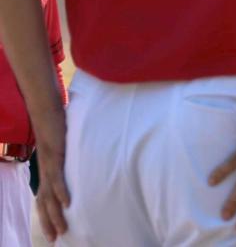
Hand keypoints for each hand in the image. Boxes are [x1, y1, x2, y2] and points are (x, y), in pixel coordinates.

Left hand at [33, 106, 69, 240]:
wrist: (46, 109)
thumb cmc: (56, 123)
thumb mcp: (65, 144)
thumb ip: (70, 153)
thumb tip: (84, 157)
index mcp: (47, 170)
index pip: (44, 198)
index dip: (47, 215)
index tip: (53, 230)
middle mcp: (45, 171)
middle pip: (44, 203)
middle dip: (49, 222)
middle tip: (56, 238)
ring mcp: (48, 165)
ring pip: (49, 196)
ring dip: (55, 214)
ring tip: (62, 228)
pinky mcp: (54, 156)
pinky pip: (57, 178)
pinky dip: (61, 192)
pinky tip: (67, 203)